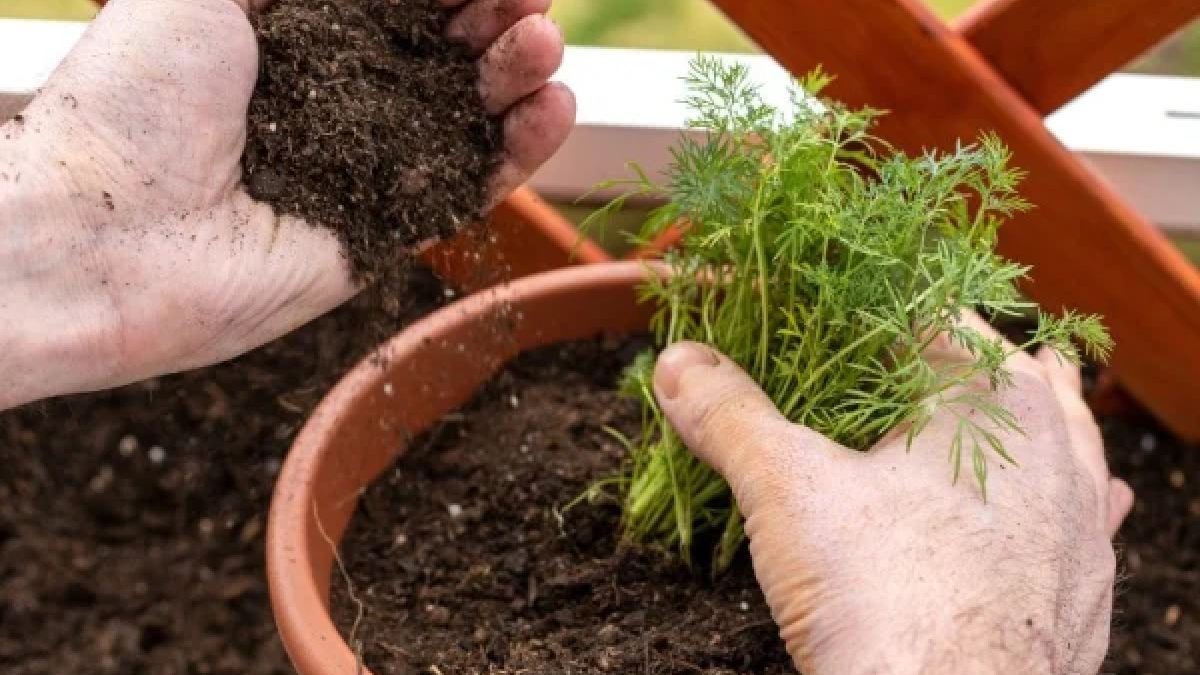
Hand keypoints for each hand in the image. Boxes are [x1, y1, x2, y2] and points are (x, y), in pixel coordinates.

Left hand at [0, 0, 572, 408]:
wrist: (105, 236)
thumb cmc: (135, 99)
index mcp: (296, 39)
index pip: (400, 3)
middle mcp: (337, 102)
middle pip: (444, 52)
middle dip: (495, 20)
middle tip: (531, 4)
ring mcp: (365, 170)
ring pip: (466, 116)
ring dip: (516, 77)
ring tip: (544, 47)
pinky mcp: (384, 233)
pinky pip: (467, 188)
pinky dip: (520, 151)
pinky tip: (554, 107)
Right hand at [652, 324, 1132, 673]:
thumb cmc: (883, 596)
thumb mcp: (786, 490)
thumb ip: (732, 415)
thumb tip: (678, 363)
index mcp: (994, 396)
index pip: (930, 314)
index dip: (868, 306)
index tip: (824, 308)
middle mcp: (1058, 446)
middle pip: (1003, 371)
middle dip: (946, 359)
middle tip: (888, 357)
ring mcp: (1082, 522)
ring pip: (1061, 439)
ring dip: (1024, 416)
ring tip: (1004, 393)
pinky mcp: (1084, 587)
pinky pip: (1081, 516)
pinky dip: (1056, 496)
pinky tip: (1053, 500)